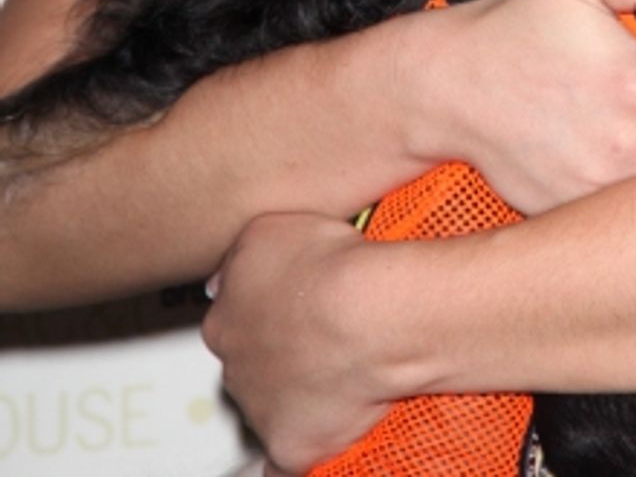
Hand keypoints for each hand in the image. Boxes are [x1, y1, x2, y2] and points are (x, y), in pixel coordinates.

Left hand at [203, 212, 389, 474]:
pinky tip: (317, 439)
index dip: (264, 312)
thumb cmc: (328, 265)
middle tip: (318, 337)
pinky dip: (299, 454)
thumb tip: (227, 273)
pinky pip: (285, 463)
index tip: (289, 307)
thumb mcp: (269, 228)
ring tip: (337, 374)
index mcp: (225, 316)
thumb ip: (242, 254)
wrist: (364, 314)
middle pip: (249, 363)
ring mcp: (259, 409)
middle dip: (277, 354)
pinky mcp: (289, 447)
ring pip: (269, 407)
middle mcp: (234, 364)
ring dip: (295, 395)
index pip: (231, 320)